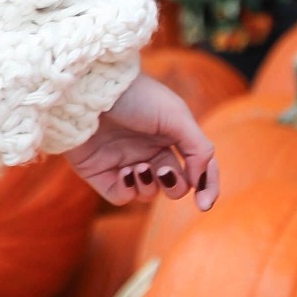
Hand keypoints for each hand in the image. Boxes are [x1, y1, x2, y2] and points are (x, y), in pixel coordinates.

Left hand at [66, 73, 218, 210]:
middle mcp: (148, 151)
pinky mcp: (100, 173)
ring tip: (140, 167)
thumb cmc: (136, 97)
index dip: (205, 187)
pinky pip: (121, 196)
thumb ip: (198, 148)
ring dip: (150, 186)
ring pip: (148, 194)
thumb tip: (199, 180)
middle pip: (174, 186)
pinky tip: (125, 172)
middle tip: (164, 172)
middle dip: (175, 186)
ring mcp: (124, 163)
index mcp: (170, 137)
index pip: (196, 168)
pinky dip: (127, 191)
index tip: (204, 204)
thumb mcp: (177, 116)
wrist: (91, 92)